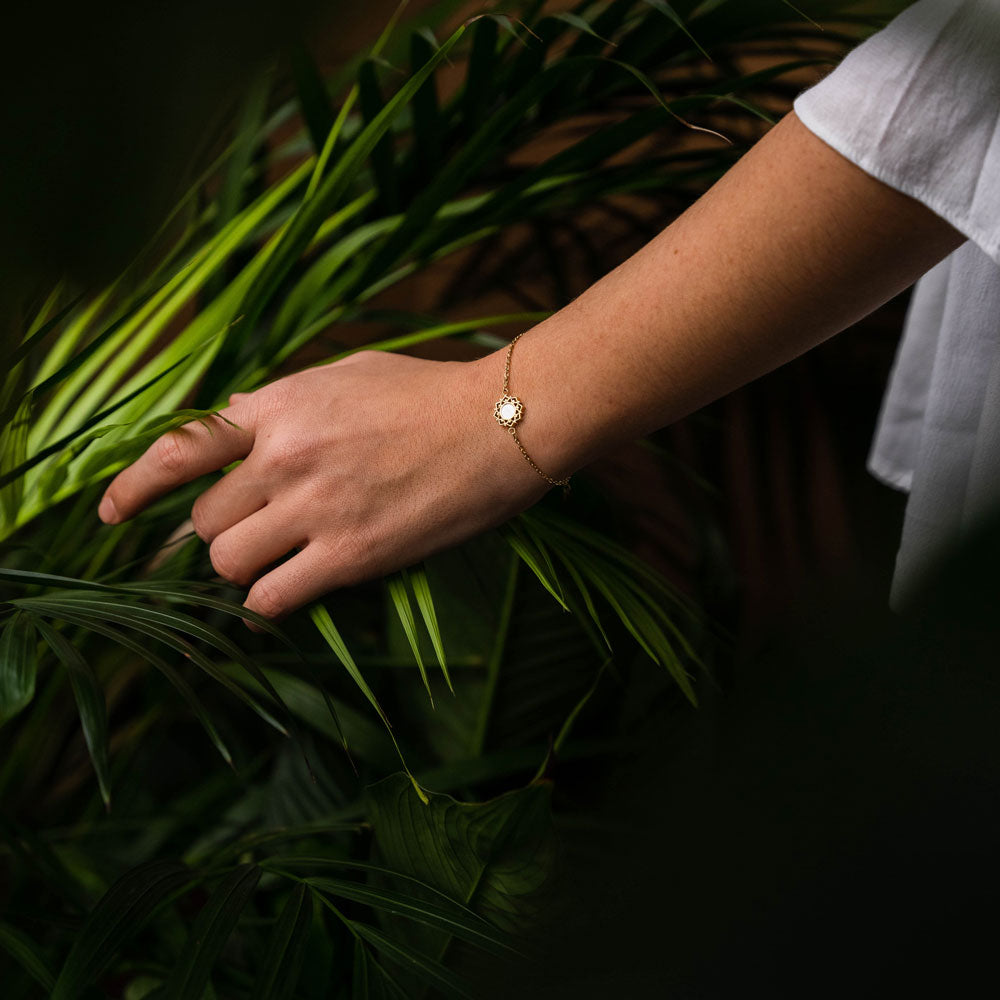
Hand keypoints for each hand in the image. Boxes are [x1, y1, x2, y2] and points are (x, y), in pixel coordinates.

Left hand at [98, 351, 548, 620]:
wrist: (504, 423)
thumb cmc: (432, 394)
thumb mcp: (348, 374)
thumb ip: (287, 403)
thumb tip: (240, 427)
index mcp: (279, 406)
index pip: (181, 446)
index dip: (134, 484)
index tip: (111, 513)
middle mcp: (284, 456)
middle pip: (204, 520)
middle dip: (223, 531)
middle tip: (261, 531)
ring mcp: (315, 507)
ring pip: (227, 563)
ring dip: (245, 568)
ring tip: (282, 560)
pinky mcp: (351, 555)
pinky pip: (271, 597)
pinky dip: (272, 600)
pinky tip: (296, 588)